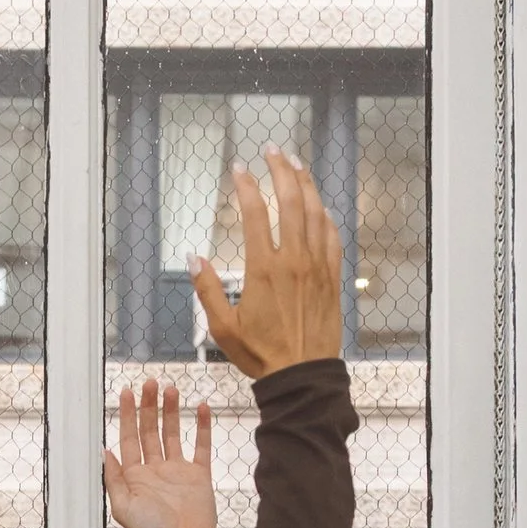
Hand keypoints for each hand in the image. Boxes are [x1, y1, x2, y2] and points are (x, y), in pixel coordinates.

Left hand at [103, 378, 215, 527]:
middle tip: (151, 383)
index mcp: (136, 475)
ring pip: (173, 433)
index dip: (127, 415)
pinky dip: (201, 427)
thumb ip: (113, 478)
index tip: (127, 393)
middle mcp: (155, 469)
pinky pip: (201, 446)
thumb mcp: (123, 506)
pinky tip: (200, 408)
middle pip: (150, 430)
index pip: (129, 438)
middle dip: (149, 406)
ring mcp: (178, 471)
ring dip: (171, 412)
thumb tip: (104, 450)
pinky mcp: (199, 475)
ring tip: (171, 390)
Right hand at [192, 147, 343, 379]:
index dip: (246, 186)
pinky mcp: (331, 276)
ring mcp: (316, 265)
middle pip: (291, 200)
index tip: (239, 170)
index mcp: (263, 269)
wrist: (303, 375)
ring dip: (306, 183)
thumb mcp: (223, 328)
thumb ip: (207, 290)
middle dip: (281, 170)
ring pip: (315, 211)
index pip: (255, 213)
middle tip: (273, 151)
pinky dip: (324, 214)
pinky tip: (318, 204)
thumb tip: (194, 258)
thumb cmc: (262, 354)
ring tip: (296, 164)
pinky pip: (332, 235)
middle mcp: (293, 260)